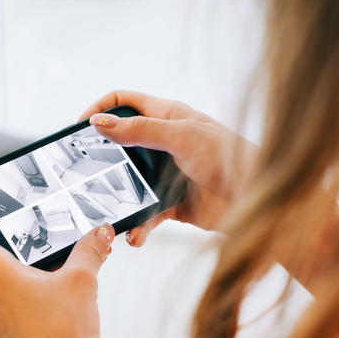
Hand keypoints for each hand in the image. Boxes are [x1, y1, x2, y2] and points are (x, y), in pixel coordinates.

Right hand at [80, 90, 258, 245]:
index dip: (100, 109)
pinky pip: (145, 213)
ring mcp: (166, 174)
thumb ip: (140, 130)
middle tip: (83, 172)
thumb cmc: (229, 157)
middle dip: (102, 159)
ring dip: (118, 198)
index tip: (79, 127)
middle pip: (121, 145)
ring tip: (108, 212)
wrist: (259, 200)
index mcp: (167, 117)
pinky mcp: (172, 204)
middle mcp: (164, 143)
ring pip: (129, 183)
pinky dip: (138, 225)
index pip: (124, 102)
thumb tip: (100, 122)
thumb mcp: (181, 136)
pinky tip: (136, 235)